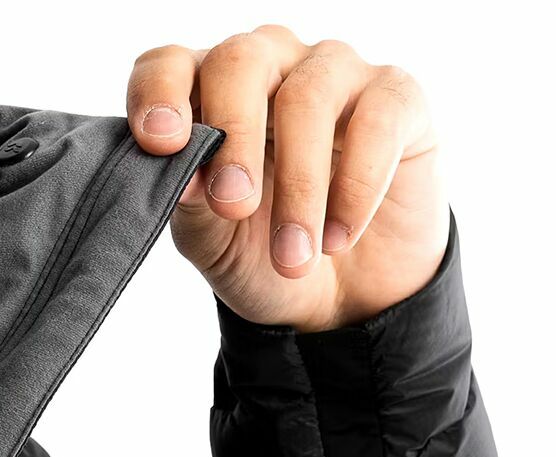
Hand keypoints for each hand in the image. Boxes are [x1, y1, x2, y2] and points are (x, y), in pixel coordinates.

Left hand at [126, 26, 447, 331]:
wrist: (346, 296)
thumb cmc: (267, 253)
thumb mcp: (214, 241)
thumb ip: (192, 203)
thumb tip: (187, 176)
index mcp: (207, 91)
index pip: (170, 64)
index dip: (159, 93)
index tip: (161, 143)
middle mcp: (270, 64)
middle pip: (240, 61)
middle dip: (233, 136)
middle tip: (234, 206)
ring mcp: (334, 73)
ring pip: (309, 96)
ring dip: (299, 185)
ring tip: (294, 257)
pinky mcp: (396, 98)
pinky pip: (377, 120)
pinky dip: (356, 187)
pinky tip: (339, 238)